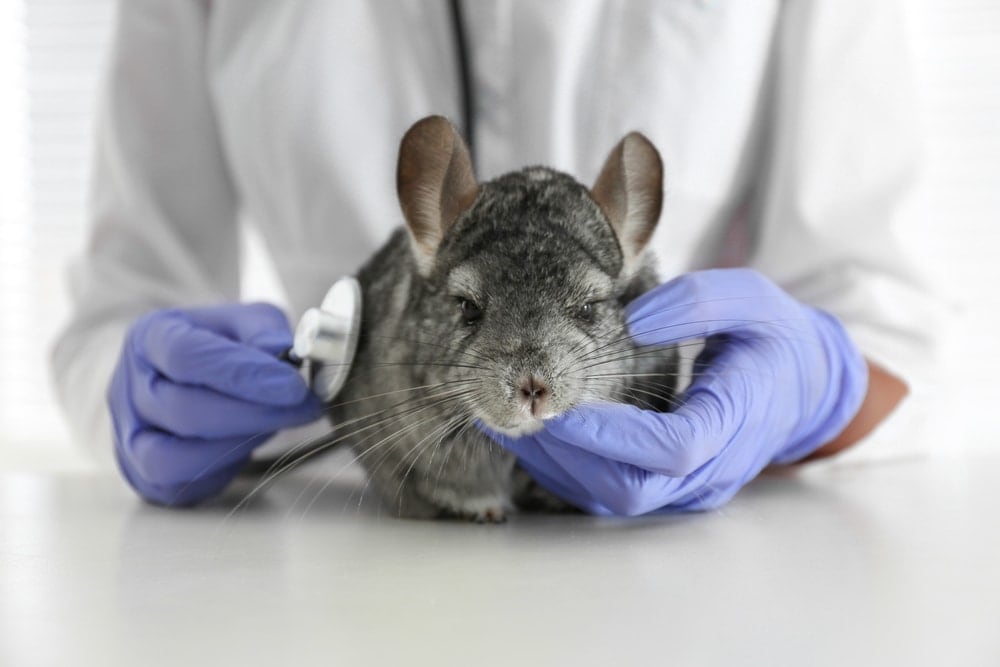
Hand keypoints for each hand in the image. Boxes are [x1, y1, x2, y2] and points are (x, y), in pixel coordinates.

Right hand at [109, 303, 322, 505]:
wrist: (185, 377)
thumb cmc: (219, 347)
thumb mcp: (245, 322)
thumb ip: (264, 332)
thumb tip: (284, 355)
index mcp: (149, 337)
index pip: (187, 356)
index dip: (242, 373)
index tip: (292, 385)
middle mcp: (128, 386)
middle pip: (183, 410)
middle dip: (253, 413)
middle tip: (303, 408)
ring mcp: (128, 434)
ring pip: (173, 456)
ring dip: (235, 445)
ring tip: (274, 424)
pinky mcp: (143, 473)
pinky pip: (179, 484)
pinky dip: (220, 469)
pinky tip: (247, 445)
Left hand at [492, 269, 868, 514]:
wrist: (802, 386)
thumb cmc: (774, 338)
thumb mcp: (753, 300)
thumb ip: (700, 301)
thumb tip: (633, 322)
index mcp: (738, 420)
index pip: (673, 449)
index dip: (614, 436)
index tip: (562, 405)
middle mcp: (713, 469)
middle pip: (633, 489)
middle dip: (569, 454)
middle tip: (520, 410)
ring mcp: (692, 488)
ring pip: (615, 500)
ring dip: (559, 466)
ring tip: (512, 420)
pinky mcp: (671, 491)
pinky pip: (612, 496)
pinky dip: (569, 471)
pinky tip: (537, 437)